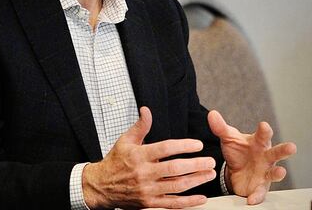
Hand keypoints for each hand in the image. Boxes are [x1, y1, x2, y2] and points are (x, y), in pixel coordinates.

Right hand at [82, 106, 217, 208]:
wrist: (101, 186)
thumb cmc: (115, 162)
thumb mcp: (125, 140)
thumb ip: (140, 126)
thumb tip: (147, 110)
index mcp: (139, 155)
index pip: (165, 148)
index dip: (183, 146)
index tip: (197, 144)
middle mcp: (144, 173)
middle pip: (174, 168)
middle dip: (195, 164)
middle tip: (210, 161)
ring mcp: (147, 189)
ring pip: (176, 186)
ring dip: (196, 180)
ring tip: (209, 174)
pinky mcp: (149, 203)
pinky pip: (172, 203)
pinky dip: (188, 202)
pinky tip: (201, 197)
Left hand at [208, 110, 296, 204]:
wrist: (236, 169)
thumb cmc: (238, 150)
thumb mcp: (228, 138)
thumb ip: (220, 127)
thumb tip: (212, 114)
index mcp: (259, 142)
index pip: (263, 134)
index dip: (264, 130)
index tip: (264, 125)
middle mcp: (266, 157)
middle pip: (276, 152)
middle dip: (284, 150)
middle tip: (292, 147)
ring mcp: (265, 172)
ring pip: (274, 173)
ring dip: (278, 173)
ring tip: (280, 172)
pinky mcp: (260, 187)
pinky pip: (260, 193)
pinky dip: (257, 196)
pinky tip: (252, 199)